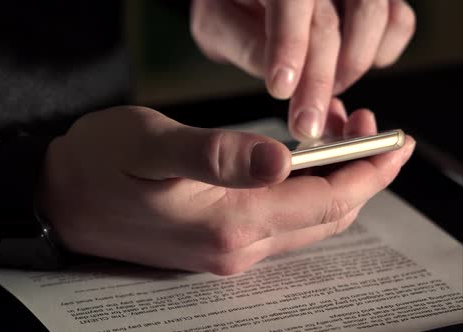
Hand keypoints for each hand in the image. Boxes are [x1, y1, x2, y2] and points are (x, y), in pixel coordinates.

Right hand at [37, 104, 414, 274]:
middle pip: (323, 218)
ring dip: (329, 184)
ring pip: (302, 222)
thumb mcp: (154, 146)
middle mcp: (233, 248)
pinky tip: (295, 166)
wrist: (57, 198)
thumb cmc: (99, 164)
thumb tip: (282, 162)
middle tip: (369, 129)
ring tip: (337, 139)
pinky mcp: (209, 244)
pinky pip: (275, 223)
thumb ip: (218, 155)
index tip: (393, 141)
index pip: (325, 203)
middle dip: (357, 175)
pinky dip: (298, 194)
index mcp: (228, 224)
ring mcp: (222, 251)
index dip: (367, 171)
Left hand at [191, 0, 414, 139]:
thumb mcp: (219, 26)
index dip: (289, 43)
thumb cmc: (232, 8)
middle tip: (306, 124)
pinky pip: (398, 21)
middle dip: (319, 79)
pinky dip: (382, 53)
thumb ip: (245, 45)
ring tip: (324, 96)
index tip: (282, 87)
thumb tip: (285, 81)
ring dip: (352, 67)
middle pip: (330, 20)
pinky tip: (350, 71)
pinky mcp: (375, 1)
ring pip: (376, 16)